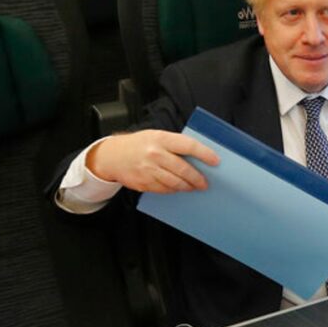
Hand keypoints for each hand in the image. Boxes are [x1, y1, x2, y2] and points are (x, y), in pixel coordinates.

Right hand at [85, 130, 219, 193]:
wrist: (112, 155)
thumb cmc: (139, 144)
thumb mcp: (156, 136)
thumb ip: (175, 145)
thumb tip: (198, 157)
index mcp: (161, 139)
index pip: (188, 146)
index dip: (204, 154)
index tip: (215, 161)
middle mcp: (155, 154)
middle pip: (183, 169)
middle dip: (197, 178)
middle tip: (205, 183)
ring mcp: (148, 170)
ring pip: (174, 182)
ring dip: (187, 186)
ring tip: (193, 187)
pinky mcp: (143, 183)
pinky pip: (163, 189)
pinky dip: (173, 190)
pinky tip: (177, 188)